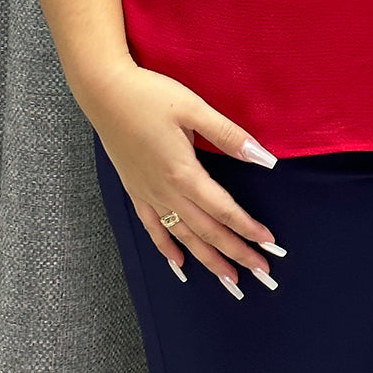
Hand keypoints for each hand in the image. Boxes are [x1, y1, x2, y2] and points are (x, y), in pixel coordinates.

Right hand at [81, 58, 282, 289]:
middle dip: (234, 252)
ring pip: (182, 236)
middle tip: (259, 271)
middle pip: (206, 231)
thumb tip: (262, 158)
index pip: (223, 209)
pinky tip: (178, 263)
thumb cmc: (149, 95)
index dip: (247, 227)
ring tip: (227, 279)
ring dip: (207, 259)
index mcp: (183, 173)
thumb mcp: (193, 108)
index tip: (268, 243)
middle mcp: (166, 191)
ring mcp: (148, 193)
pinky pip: (153, 227)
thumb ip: (228, 135)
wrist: (103, 92)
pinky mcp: (134, 189)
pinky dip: (166, 247)